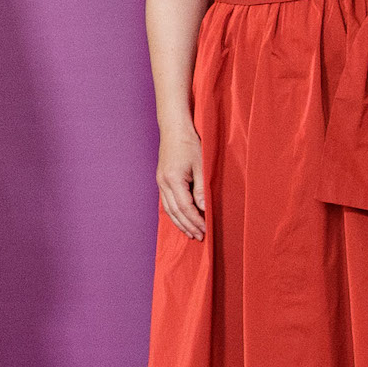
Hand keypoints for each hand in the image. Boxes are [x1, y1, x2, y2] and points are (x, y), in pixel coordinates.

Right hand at [156, 120, 207, 242]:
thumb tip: (204, 208)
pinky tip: (181, 219)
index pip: (185, 207)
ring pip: (168, 209)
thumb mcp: (201, 165)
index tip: (206, 229)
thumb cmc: (189, 144)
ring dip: (180, 223)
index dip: (196, 220)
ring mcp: (160, 182)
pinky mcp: (161, 180)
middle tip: (199, 237)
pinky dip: (174, 214)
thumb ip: (201, 188)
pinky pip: (166, 203)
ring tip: (190, 233)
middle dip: (188, 226)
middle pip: (174, 212)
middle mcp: (163, 183)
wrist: (174, 129)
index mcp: (173, 179)